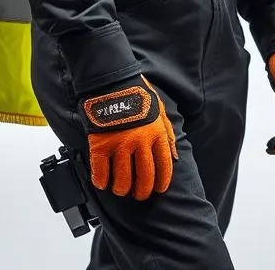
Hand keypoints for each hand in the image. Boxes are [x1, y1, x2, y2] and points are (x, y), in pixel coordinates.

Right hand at [79, 76, 177, 200]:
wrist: (110, 79)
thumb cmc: (136, 92)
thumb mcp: (159, 109)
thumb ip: (168, 133)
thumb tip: (174, 157)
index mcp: (156, 134)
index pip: (163, 167)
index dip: (161, 182)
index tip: (158, 189)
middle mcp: (140, 143)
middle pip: (144, 177)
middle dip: (142, 190)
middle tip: (139, 194)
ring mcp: (119, 144)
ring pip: (122, 178)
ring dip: (122, 189)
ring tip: (120, 190)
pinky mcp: (100, 143)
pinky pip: (100, 170)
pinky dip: (101, 180)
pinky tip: (102, 183)